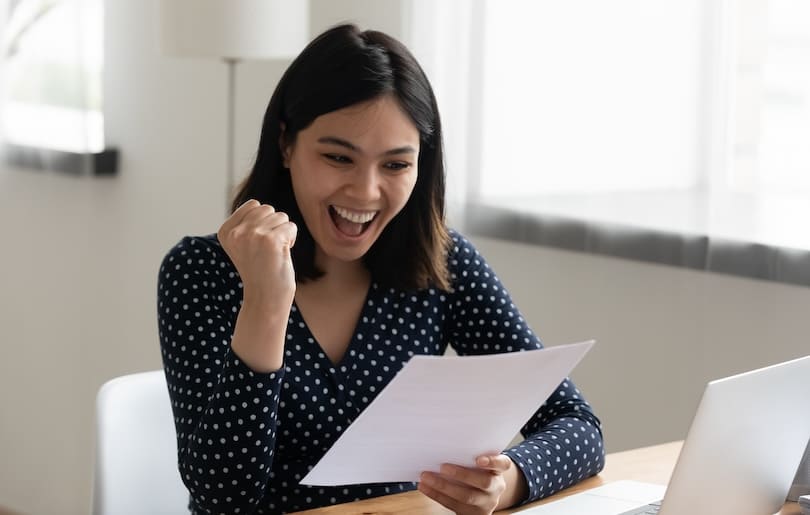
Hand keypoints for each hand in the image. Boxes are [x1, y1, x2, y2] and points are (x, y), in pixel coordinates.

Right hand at [217, 200, 297, 371]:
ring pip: (281, 216)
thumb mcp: (243, 245)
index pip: (253, 205)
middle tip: (268, 250)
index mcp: (225, 231)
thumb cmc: (260, 271)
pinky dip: (292, 240)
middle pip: (268, 208)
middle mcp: (236, 231)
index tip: (259, 244)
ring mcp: (252, 235)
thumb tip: (260, 205)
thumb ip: (247, 224)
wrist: (265, 299)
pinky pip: (291, 226)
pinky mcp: (270, 240)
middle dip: (274, 226)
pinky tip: (282, 255)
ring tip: (274, 253)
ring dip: (283, 233)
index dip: (263, 222)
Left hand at [418, 454, 525, 513]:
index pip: (502, 464)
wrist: (483, 496)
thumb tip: (444, 442)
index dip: (492, 461)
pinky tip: (425, 487)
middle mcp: (495, 487)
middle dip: (462, 474)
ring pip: (466, 497)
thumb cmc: (477, 472)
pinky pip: (453, 505)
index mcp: (498, 471)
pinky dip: (436, 495)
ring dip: (443, 487)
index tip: (479, 459)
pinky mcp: (471, 513)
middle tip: (443, 467)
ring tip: (426, 476)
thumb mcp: (480, 463)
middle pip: (483, 482)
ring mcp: (485, 502)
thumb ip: (470, 455)